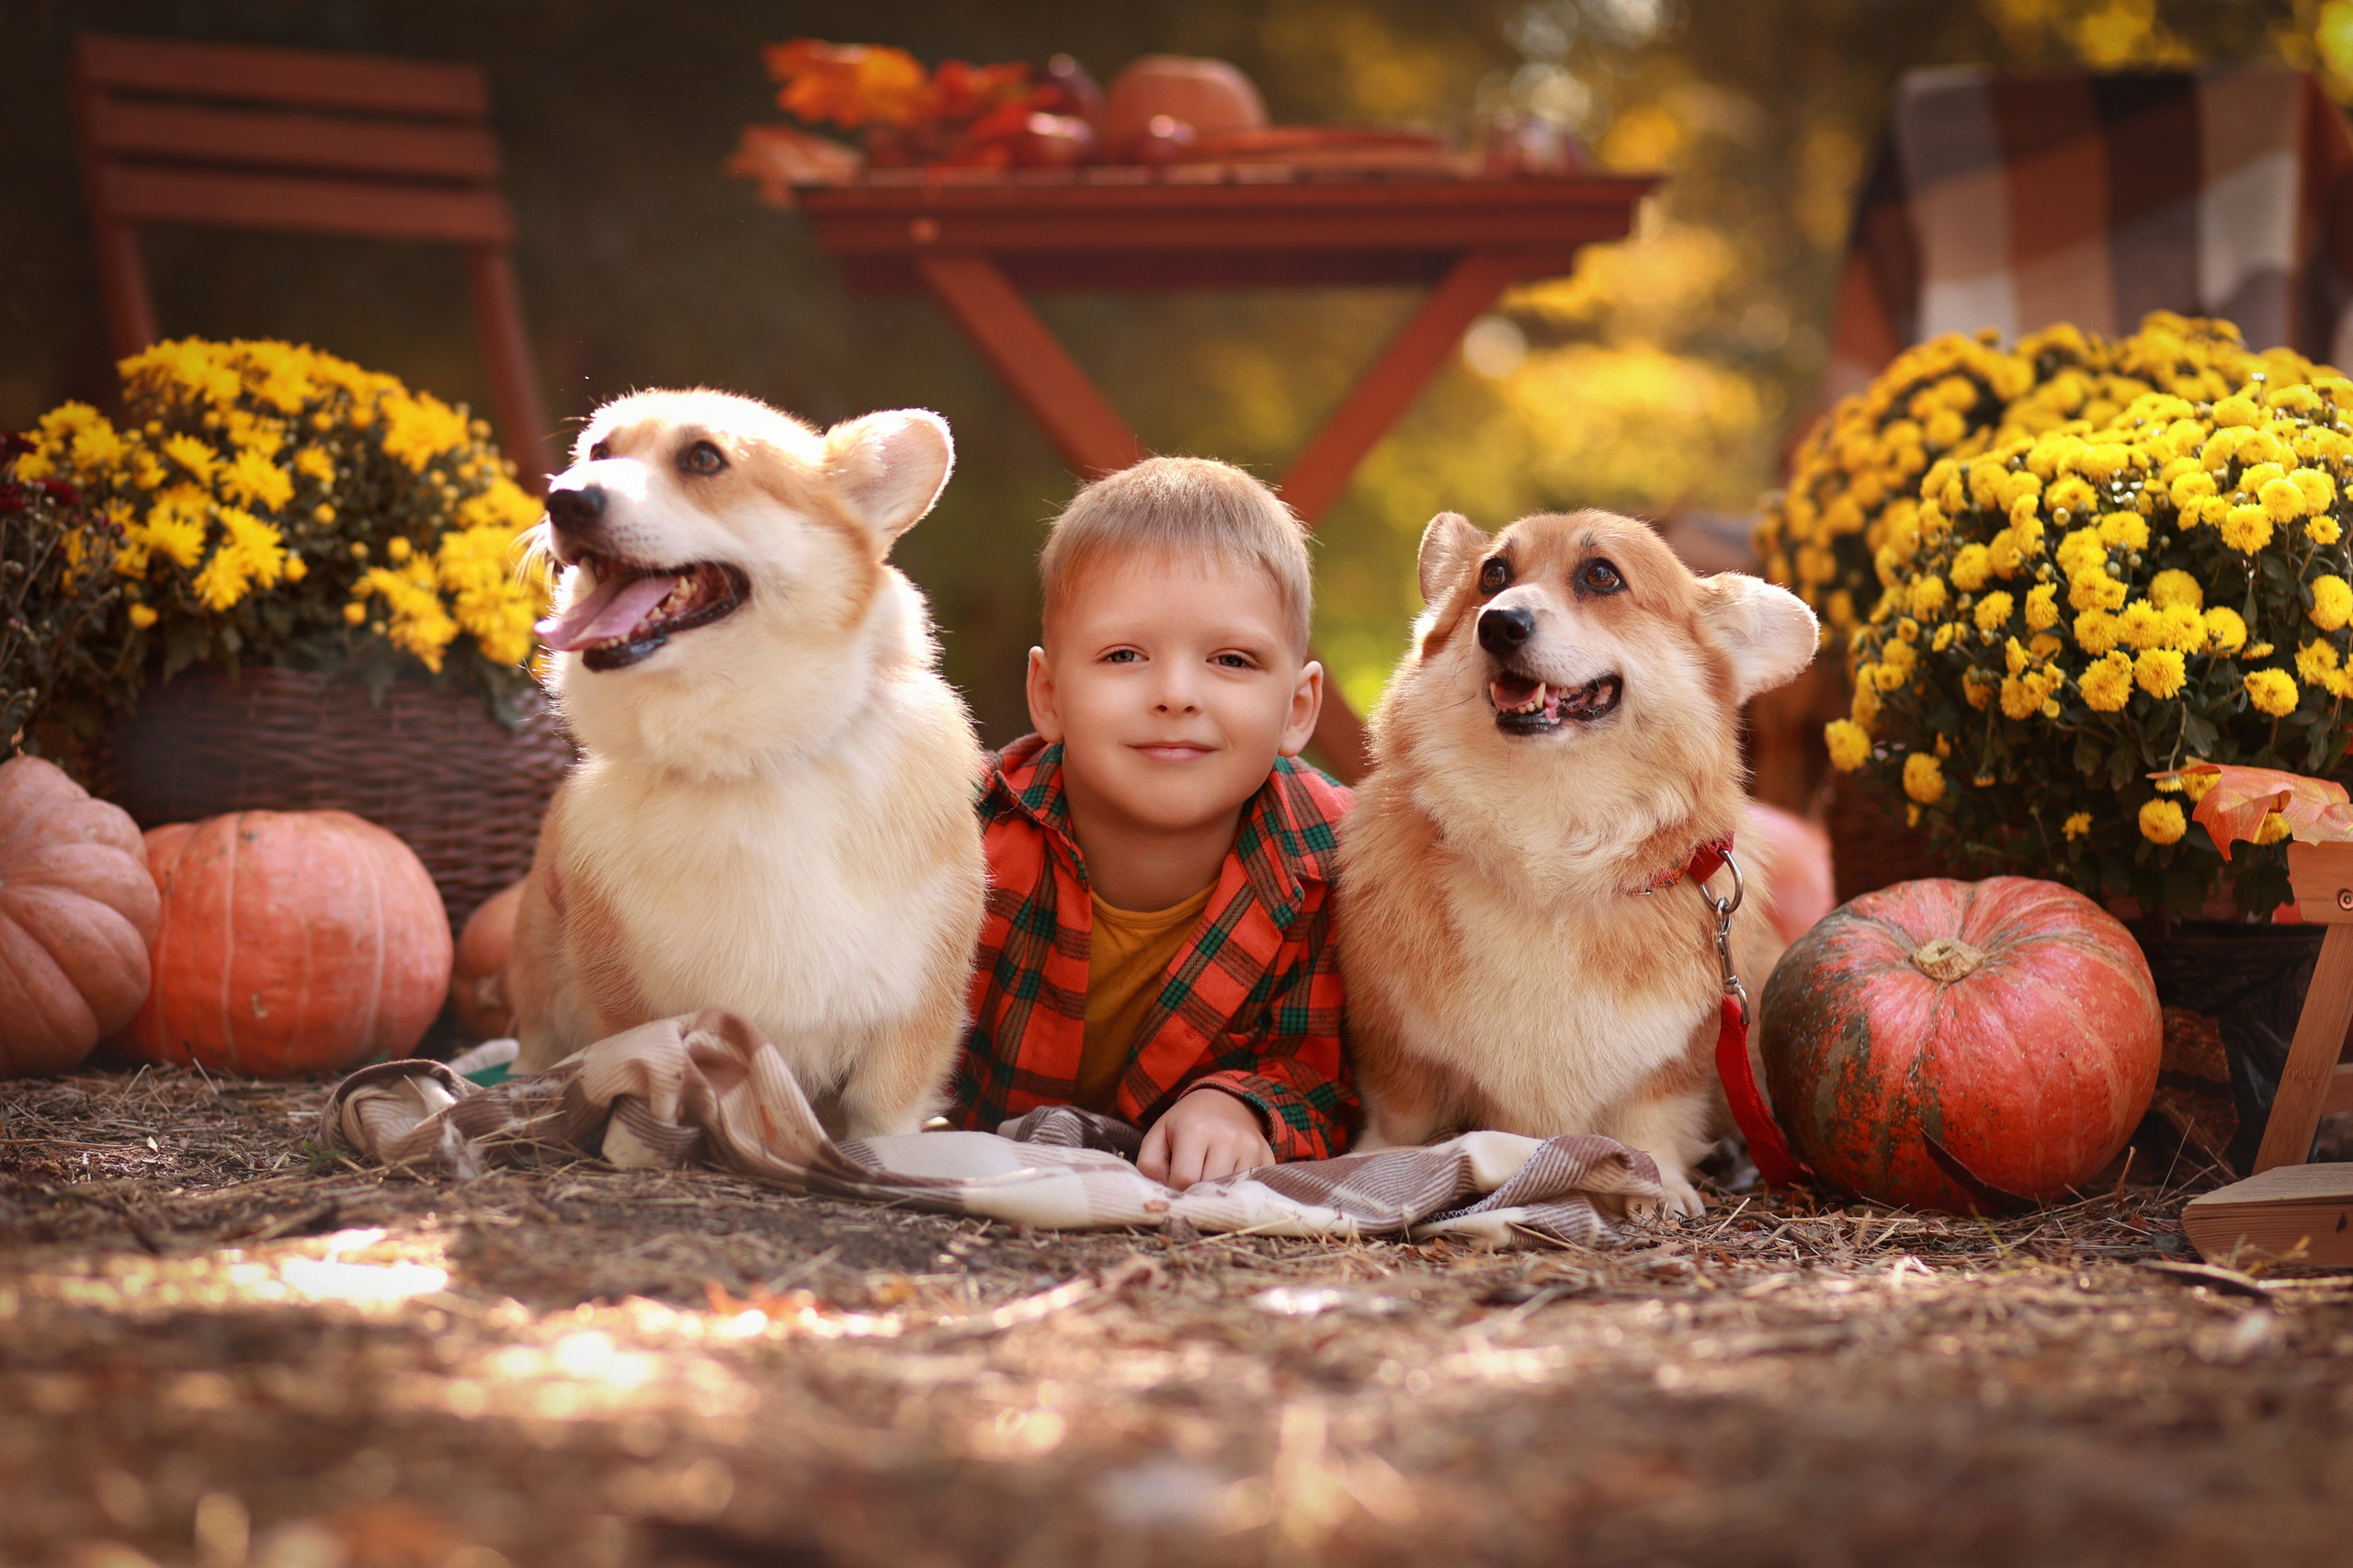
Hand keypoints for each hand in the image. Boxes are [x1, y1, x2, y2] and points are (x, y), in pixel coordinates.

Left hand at [1137, 1088, 1273, 1188]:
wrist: (1225, 1102)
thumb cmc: (1186, 1123)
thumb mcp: (1158, 1135)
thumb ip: (1149, 1164)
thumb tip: (1161, 1191)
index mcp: (1196, 1129)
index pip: (1185, 1179)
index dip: (1176, 1188)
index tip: (1174, 1183)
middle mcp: (1228, 1137)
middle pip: (1209, 1187)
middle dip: (1197, 1192)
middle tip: (1192, 1184)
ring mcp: (1251, 1147)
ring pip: (1231, 1191)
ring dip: (1217, 1192)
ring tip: (1209, 1178)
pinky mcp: (1267, 1157)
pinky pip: (1251, 1188)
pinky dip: (1238, 1190)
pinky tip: (1229, 1179)